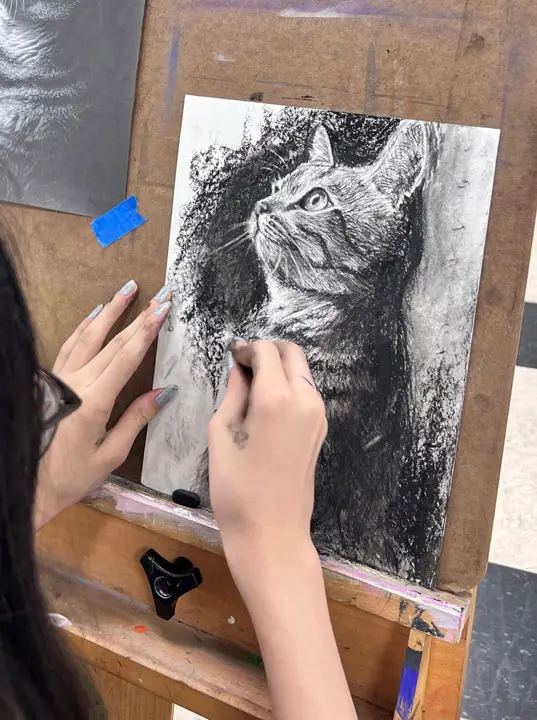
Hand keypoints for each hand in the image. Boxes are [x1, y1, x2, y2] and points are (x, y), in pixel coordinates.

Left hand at [35, 280, 176, 529]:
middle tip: (158, 295)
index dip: (146, 332)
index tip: (162, 310)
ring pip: (86, 337)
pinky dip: (83, 327)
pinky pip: (69, 346)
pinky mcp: (52, 382)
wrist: (30, 484)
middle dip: (137, 317)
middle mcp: (76, 384)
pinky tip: (94, 315)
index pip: (126, 359)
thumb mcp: (112, 454)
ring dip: (108, 312)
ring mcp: (60, 379)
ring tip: (126, 291)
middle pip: (111, 342)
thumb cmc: (73, 476)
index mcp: (94, 403)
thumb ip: (136, 419)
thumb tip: (165, 392)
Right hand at [208, 339, 326, 570]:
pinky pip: (307, 392)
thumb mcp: (221, 435)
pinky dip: (289, 386)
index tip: (231, 357)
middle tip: (242, 367)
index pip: (266, 351)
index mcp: (276, 399)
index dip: (246, 349)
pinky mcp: (321, 429)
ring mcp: (319, 415)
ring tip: (251, 389)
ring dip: (279, 369)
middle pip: (292, 353)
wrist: (272, 534)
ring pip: (302, 371)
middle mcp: (305, 400)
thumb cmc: (236, 490)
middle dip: (267, 352)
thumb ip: (232, 394)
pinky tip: (266, 406)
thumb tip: (238, 369)